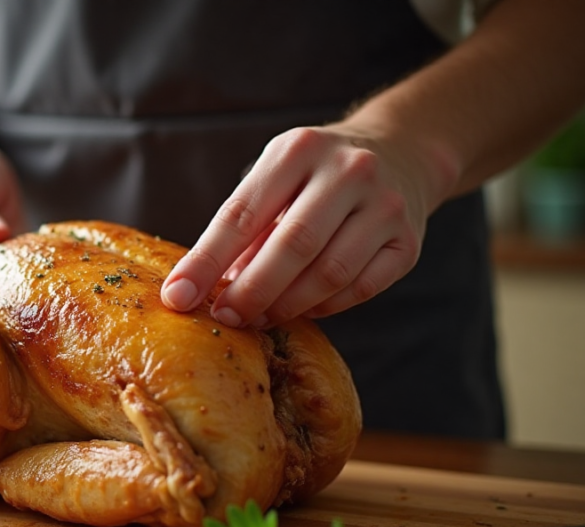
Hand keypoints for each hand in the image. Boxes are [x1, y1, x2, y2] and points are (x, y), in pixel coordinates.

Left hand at [160, 124, 443, 327]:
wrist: (401, 151)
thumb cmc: (315, 175)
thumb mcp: (275, 178)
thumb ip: (243, 228)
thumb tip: (201, 286)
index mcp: (298, 150)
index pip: (242, 213)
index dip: (206, 261)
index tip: (177, 297)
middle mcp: (348, 171)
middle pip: (292, 245)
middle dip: (250, 291)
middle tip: (224, 317)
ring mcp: (385, 205)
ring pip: (329, 273)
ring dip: (286, 305)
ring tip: (258, 318)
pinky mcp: (407, 242)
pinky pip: (360, 289)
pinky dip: (323, 307)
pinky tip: (301, 309)